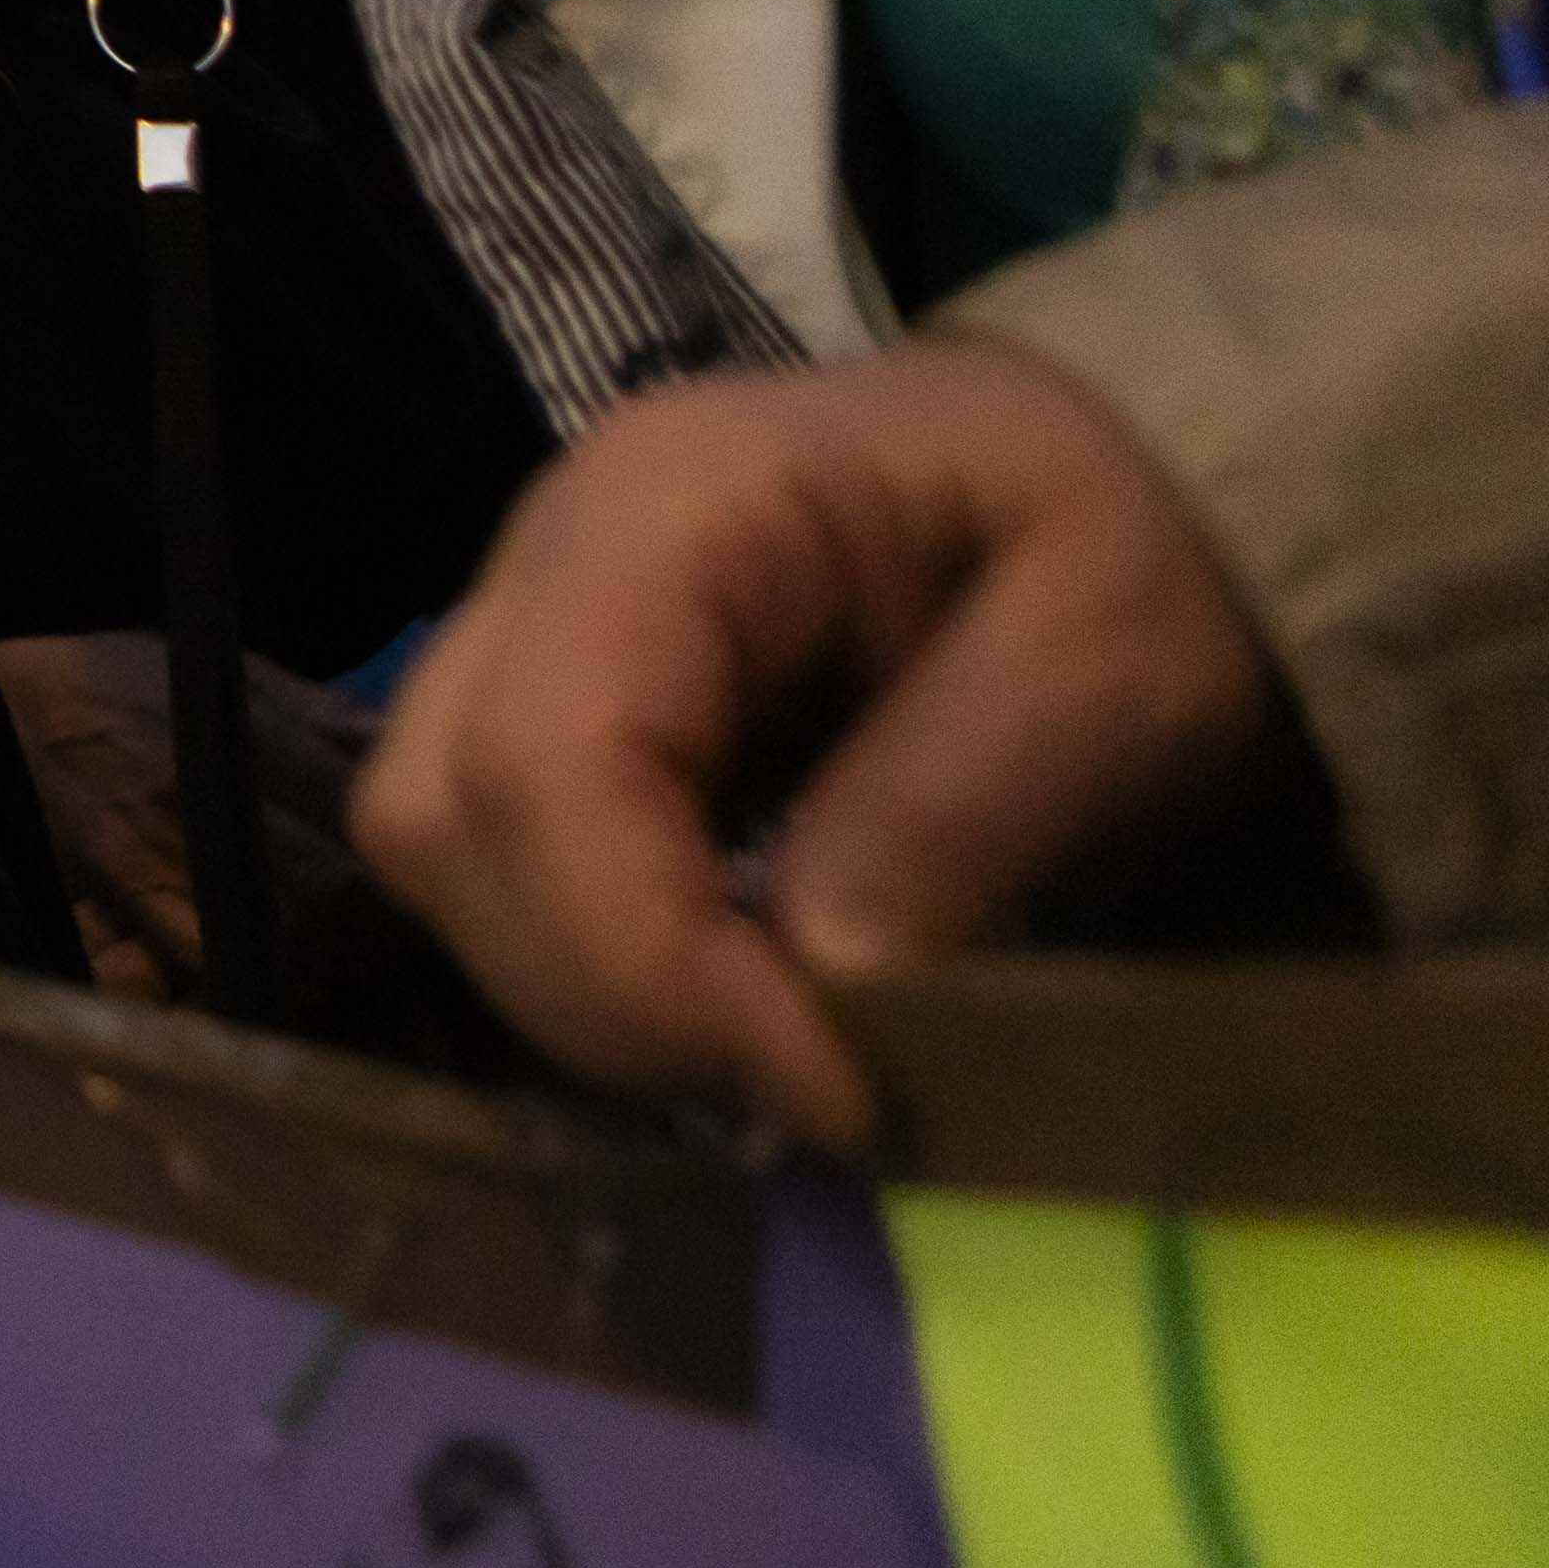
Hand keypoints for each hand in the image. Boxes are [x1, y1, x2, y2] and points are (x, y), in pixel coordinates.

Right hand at [351, 339, 1289, 1156]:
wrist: (1124, 476)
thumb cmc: (1133, 542)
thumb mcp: (1116, 657)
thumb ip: (965, 799)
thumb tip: (818, 979)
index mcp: (671, 504)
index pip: (540, 758)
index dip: (647, 961)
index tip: (835, 1091)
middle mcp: (544, 552)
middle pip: (440, 813)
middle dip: (607, 993)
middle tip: (816, 1085)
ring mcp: (527, 626)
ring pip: (435, 847)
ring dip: (591, 988)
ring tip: (784, 1044)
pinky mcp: (552, 705)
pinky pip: (493, 859)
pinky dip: (600, 961)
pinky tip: (743, 991)